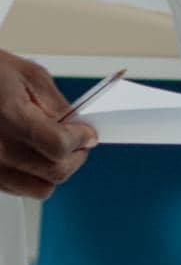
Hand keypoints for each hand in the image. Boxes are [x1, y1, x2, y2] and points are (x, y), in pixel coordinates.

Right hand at [0, 49, 97, 198]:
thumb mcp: (28, 76)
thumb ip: (56, 104)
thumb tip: (78, 126)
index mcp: (8, 118)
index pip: (58, 145)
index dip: (81, 140)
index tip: (89, 134)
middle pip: (53, 172)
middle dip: (76, 157)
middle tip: (81, 142)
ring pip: (39, 189)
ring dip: (56, 170)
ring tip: (57, 149)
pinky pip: (20, 189)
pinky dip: (34, 176)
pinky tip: (33, 154)